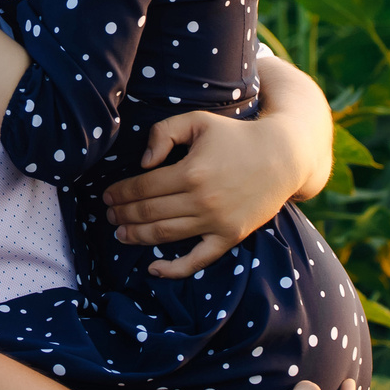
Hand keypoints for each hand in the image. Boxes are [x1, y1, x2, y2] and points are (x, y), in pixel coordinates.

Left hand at [105, 109, 306, 279]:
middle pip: (149, 213)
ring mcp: (217, 222)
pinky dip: (174, 269)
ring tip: (120, 233)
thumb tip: (143, 163)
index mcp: (190, 171)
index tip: (106, 196)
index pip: (143, 188)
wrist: (283, 155)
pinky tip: (153, 269)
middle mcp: (202, 200)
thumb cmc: (236, 134)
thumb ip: (164, 133)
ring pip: (165, 235)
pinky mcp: (230, 236)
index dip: (120, 193)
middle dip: (123, 215)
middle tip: (108, 215)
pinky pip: (198, 260)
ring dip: (137, 236)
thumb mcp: (198, 120)